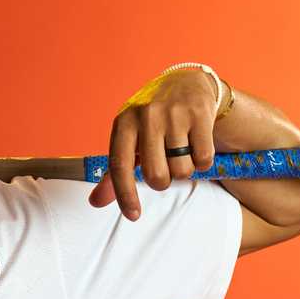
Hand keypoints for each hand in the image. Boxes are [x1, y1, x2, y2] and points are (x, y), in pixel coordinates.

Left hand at [88, 69, 216, 219]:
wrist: (185, 82)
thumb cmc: (151, 119)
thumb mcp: (128, 138)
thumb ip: (114, 172)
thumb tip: (95, 203)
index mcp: (124, 122)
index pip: (120, 166)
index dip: (125, 195)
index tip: (133, 216)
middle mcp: (147, 116)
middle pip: (156, 176)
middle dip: (162, 181)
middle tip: (164, 167)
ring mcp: (174, 114)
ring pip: (182, 170)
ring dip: (183, 170)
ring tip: (180, 151)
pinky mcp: (200, 114)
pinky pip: (204, 159)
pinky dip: (202, 161)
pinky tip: (196, 145)